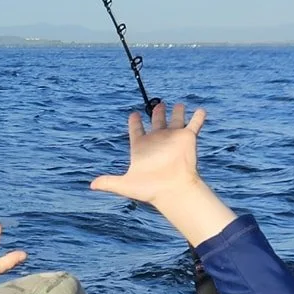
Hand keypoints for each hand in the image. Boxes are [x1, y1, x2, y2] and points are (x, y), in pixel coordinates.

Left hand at [90, 102, 235, 247]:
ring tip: (179, 104)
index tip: (133, 115)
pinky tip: (201, 110)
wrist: (172, 189)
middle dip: (157, 112)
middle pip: (157, 122)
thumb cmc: (150, 188)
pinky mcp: (188, 138)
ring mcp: (173, 138)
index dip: (134, 123)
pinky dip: (198, 116)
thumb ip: (109, 182)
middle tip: (158, 104)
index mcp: (141, 147)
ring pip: (176, 120)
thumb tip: (91, 185)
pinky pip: (195, 124)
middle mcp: (157, 140)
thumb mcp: (125, 184)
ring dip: (178, 112)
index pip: (136, 131)